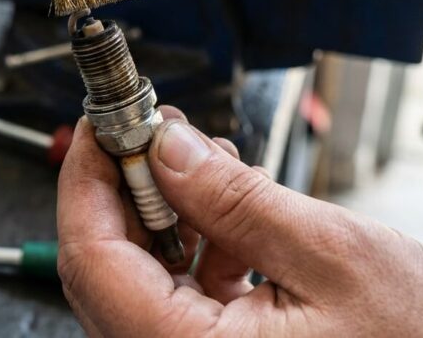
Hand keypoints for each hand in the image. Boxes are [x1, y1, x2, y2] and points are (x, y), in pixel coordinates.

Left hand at [57, 109, 422, 336]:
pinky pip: (179, 299)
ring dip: (164, 214)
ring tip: (204, 164)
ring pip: (142, 279)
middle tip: (155, 130)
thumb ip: (238, 200)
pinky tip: (228, 213)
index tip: (104, 124)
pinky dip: (195, 248)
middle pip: (109, 267)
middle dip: (128, 187)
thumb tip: (167, 148)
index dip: (88, 178)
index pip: (93, 259)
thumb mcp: (335, 254)